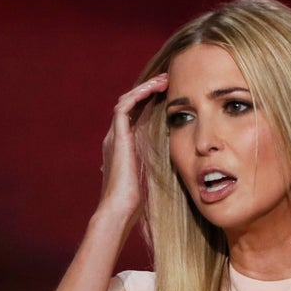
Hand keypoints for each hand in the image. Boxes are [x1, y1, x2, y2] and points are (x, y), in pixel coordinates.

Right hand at [98, 73, 167, 218]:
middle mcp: (116, 138)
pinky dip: (138, 94)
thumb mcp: (150, 176)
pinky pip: (124, 106)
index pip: (136, 116)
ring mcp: (114, 136)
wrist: (120, 209)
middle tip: (169, 81)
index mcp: (124, 147)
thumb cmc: (136, 201)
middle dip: (149, 91)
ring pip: (127, 101)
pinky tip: (154, 88)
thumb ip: (156, 165)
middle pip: (131, 105)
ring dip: (145, 88)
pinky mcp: (117, 137)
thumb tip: (176, 163)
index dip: (151, 103)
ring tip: (164, 80)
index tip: (170, 95)